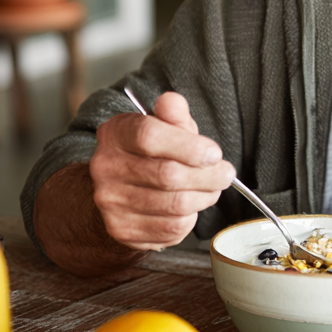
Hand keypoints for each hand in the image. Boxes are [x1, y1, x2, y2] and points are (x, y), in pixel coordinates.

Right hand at [89, 91, 234, 250]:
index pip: (149, 136)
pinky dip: (191, 218)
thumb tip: (172, 101)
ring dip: (205, 196)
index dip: (189, 147)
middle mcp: (105, 167)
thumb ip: (172, 114)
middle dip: (208, 176)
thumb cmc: (151, 153)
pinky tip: (190, 206)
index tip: (214, 153)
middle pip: (168, 175)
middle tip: (225, 173)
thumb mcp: (164, 126)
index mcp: (115, 133)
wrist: (122, 190)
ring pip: (175, 204)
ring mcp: (110, 201)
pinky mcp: (122, 229)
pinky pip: (171, 227)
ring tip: (211, 188)